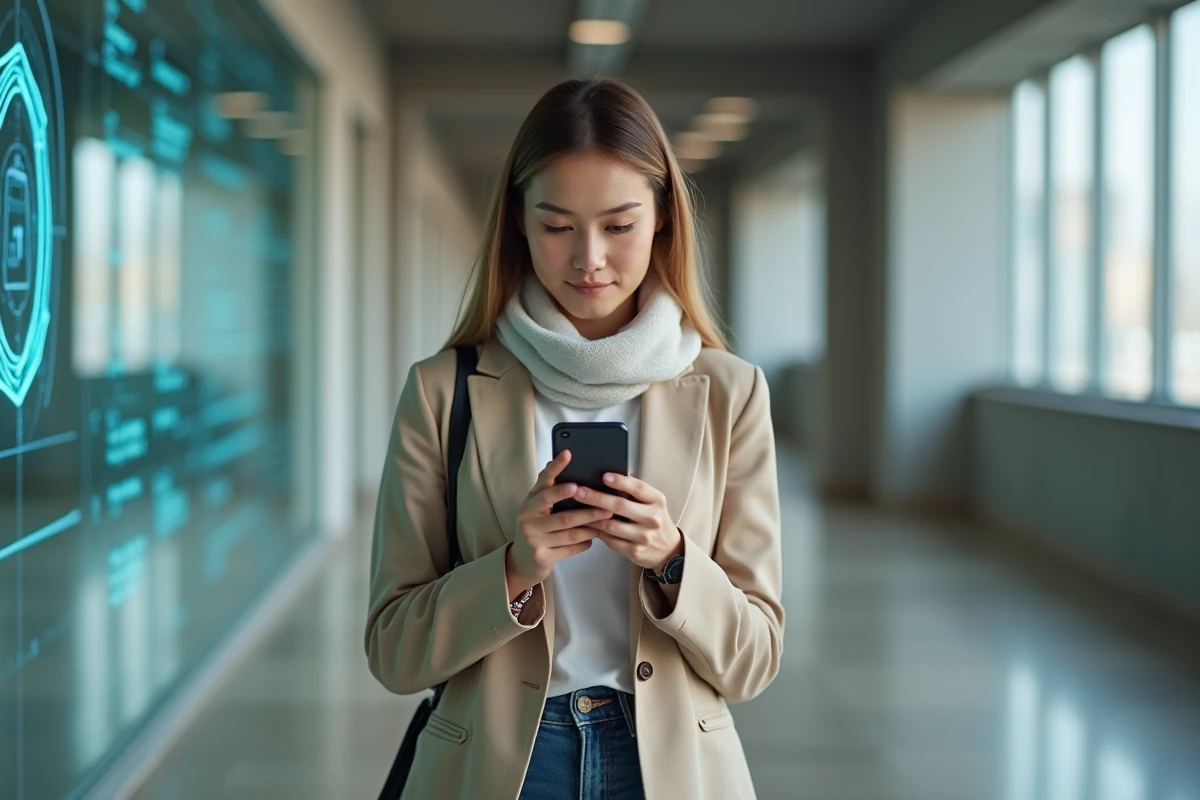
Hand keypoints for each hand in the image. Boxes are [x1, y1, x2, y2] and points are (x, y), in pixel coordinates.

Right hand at [505, 450, 612, 595]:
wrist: (522, 560)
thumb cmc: (535, 527)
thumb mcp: (537, 507)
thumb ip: (549, 490)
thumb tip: (562, 463)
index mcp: (529, 502)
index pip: (543, 482)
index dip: (556, 468)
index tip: (569, 454)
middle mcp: (529, 519)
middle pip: (561, 512)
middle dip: (583, 506)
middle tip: (601, 498)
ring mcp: (534, 539)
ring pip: (570, 532)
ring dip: (591, 525)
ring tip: (607, 517)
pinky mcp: (542, 556)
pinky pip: (570, 548)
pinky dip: (584, 542)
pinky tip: (594, 537)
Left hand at [574, 473, 683, 570]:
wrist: (668, 549)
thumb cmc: (654, 519)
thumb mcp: (652, 502)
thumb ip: (635, 491)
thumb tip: (610, 476)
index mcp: (657, 500)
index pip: (638, 488)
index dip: (620, 481)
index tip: (604, 476)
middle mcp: (652, 518)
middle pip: (620, 506)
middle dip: (596, 498)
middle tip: (578, 491)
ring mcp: (644, 536)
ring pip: (611, 525)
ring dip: (591, 517)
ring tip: (576, 509)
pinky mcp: (635, 552)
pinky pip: (611, 540)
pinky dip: (597, 532)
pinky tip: (586, 525)